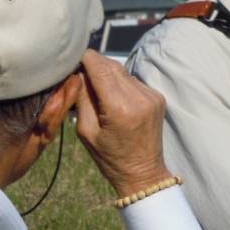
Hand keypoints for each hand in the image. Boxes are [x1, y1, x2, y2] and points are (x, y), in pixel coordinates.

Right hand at [74, 50, 172, 196]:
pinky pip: (133, 81)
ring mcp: (151, 96)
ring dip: (107, 73)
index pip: (100, 68)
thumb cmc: (109, 157)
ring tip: (94, 87)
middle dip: (94, 64)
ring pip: (123, 71)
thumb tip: (77, 72)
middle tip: (78, 71)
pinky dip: (120, 83)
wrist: (143, 172)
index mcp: (119, 108)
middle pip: (112, 65)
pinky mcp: (158, 98)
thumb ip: (82, 98)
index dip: (85, 58)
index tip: (72, 57)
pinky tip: (111, 96)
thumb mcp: (86, 131)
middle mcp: (139, 98)